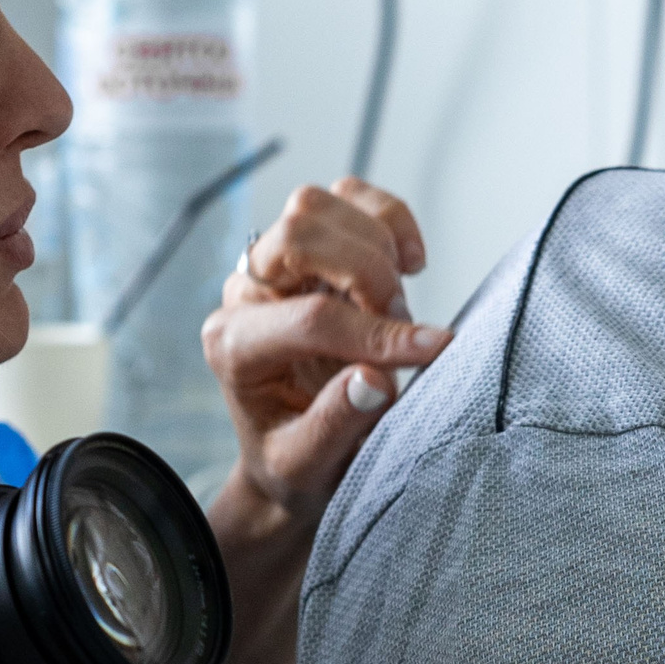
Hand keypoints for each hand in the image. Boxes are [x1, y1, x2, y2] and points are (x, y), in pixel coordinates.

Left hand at [201, 178, 451, 528]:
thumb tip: (375, 379)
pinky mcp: (311, 247)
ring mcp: (275, 263)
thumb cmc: (297, 462)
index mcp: (234, 347)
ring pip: (320, 204)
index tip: (431, 351)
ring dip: (377, 247)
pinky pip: (348, 195)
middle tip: (401, 327)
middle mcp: (246, 293)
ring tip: (397, 306)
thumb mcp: (307, 468)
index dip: (377, 334)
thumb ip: (336, 426)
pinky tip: (408, 263)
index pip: (309, 318)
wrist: (294, 455)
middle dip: (369, 275)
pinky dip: (388, 218)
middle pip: (299, 231)